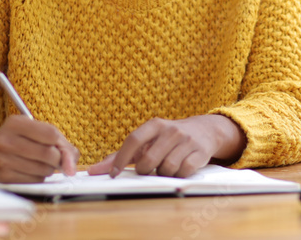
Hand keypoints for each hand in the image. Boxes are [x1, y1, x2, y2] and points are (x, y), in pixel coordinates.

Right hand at [0, 115, 78, 182]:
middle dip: (57, 158)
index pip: (51, 134)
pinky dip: (39, 177)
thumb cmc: (19, 139)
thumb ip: (61, 143)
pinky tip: (31, 170)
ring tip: (40, 162)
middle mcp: (6, 140)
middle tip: (52, 156)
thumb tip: (72, 168)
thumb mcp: (35, 131)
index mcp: (16, 123)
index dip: (61, 143)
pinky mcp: (3, 177)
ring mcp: (2, 160)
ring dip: (49, 169)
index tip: (60, 146)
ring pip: (44, 170)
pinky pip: (35, 180)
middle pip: (49, 154)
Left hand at [88, 115, 245, 178]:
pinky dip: (178, 176)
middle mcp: (171, 130)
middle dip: (146, 171)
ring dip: (163, 174)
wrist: (205, 130)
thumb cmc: (169, 138)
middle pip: (149, 160)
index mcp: (155, 125)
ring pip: (166, 168)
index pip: (133, 140)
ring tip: (166, 167)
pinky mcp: (200, 153)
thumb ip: (122, 154)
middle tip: (149, 170)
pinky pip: (183, 172)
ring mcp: (187, 141)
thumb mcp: (148, 140)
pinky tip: (180, 169)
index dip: (121, 159)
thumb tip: (94, 170)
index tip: (113, 174)